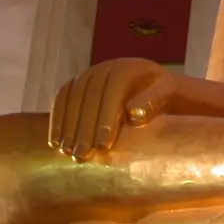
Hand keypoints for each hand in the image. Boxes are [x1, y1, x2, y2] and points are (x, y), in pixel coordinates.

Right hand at [49, 58, 177, 160]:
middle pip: (89, 97)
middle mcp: (104, 68)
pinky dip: (57, 120)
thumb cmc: (163, 95)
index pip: (112, 92)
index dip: (106, 118)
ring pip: (71, 99)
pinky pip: (61, 99)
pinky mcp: (75, 85)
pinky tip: (55, 143)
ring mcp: (87, 75)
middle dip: (84, 128)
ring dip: (67, 126)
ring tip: (68, 152)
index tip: (104, 145)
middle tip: (82, 155)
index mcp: (127, 69)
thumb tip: (135, 114)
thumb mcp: (168, 93)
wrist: (153, 86)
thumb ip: (153, 100)